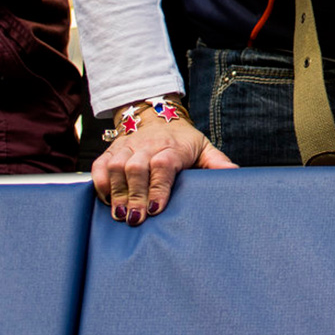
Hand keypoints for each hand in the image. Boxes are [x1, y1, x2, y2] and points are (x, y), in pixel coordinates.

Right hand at [91, 116, 236, 223]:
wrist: (157, 115)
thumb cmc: (183, 140)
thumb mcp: (204, 148)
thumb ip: (217, 163)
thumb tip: (235, 175)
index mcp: (172, 147)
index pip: (163, 165)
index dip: (158, 187)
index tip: (156, 209)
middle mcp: (147, 146)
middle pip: (136, 168)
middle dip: (135, 195)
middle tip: (135, 219)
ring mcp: (127, 147)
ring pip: (115, 167)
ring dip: (117, 192)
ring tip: (120, 214)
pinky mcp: (111, 151)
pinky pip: (99, 166)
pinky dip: (100, 184)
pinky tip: (107, 200)